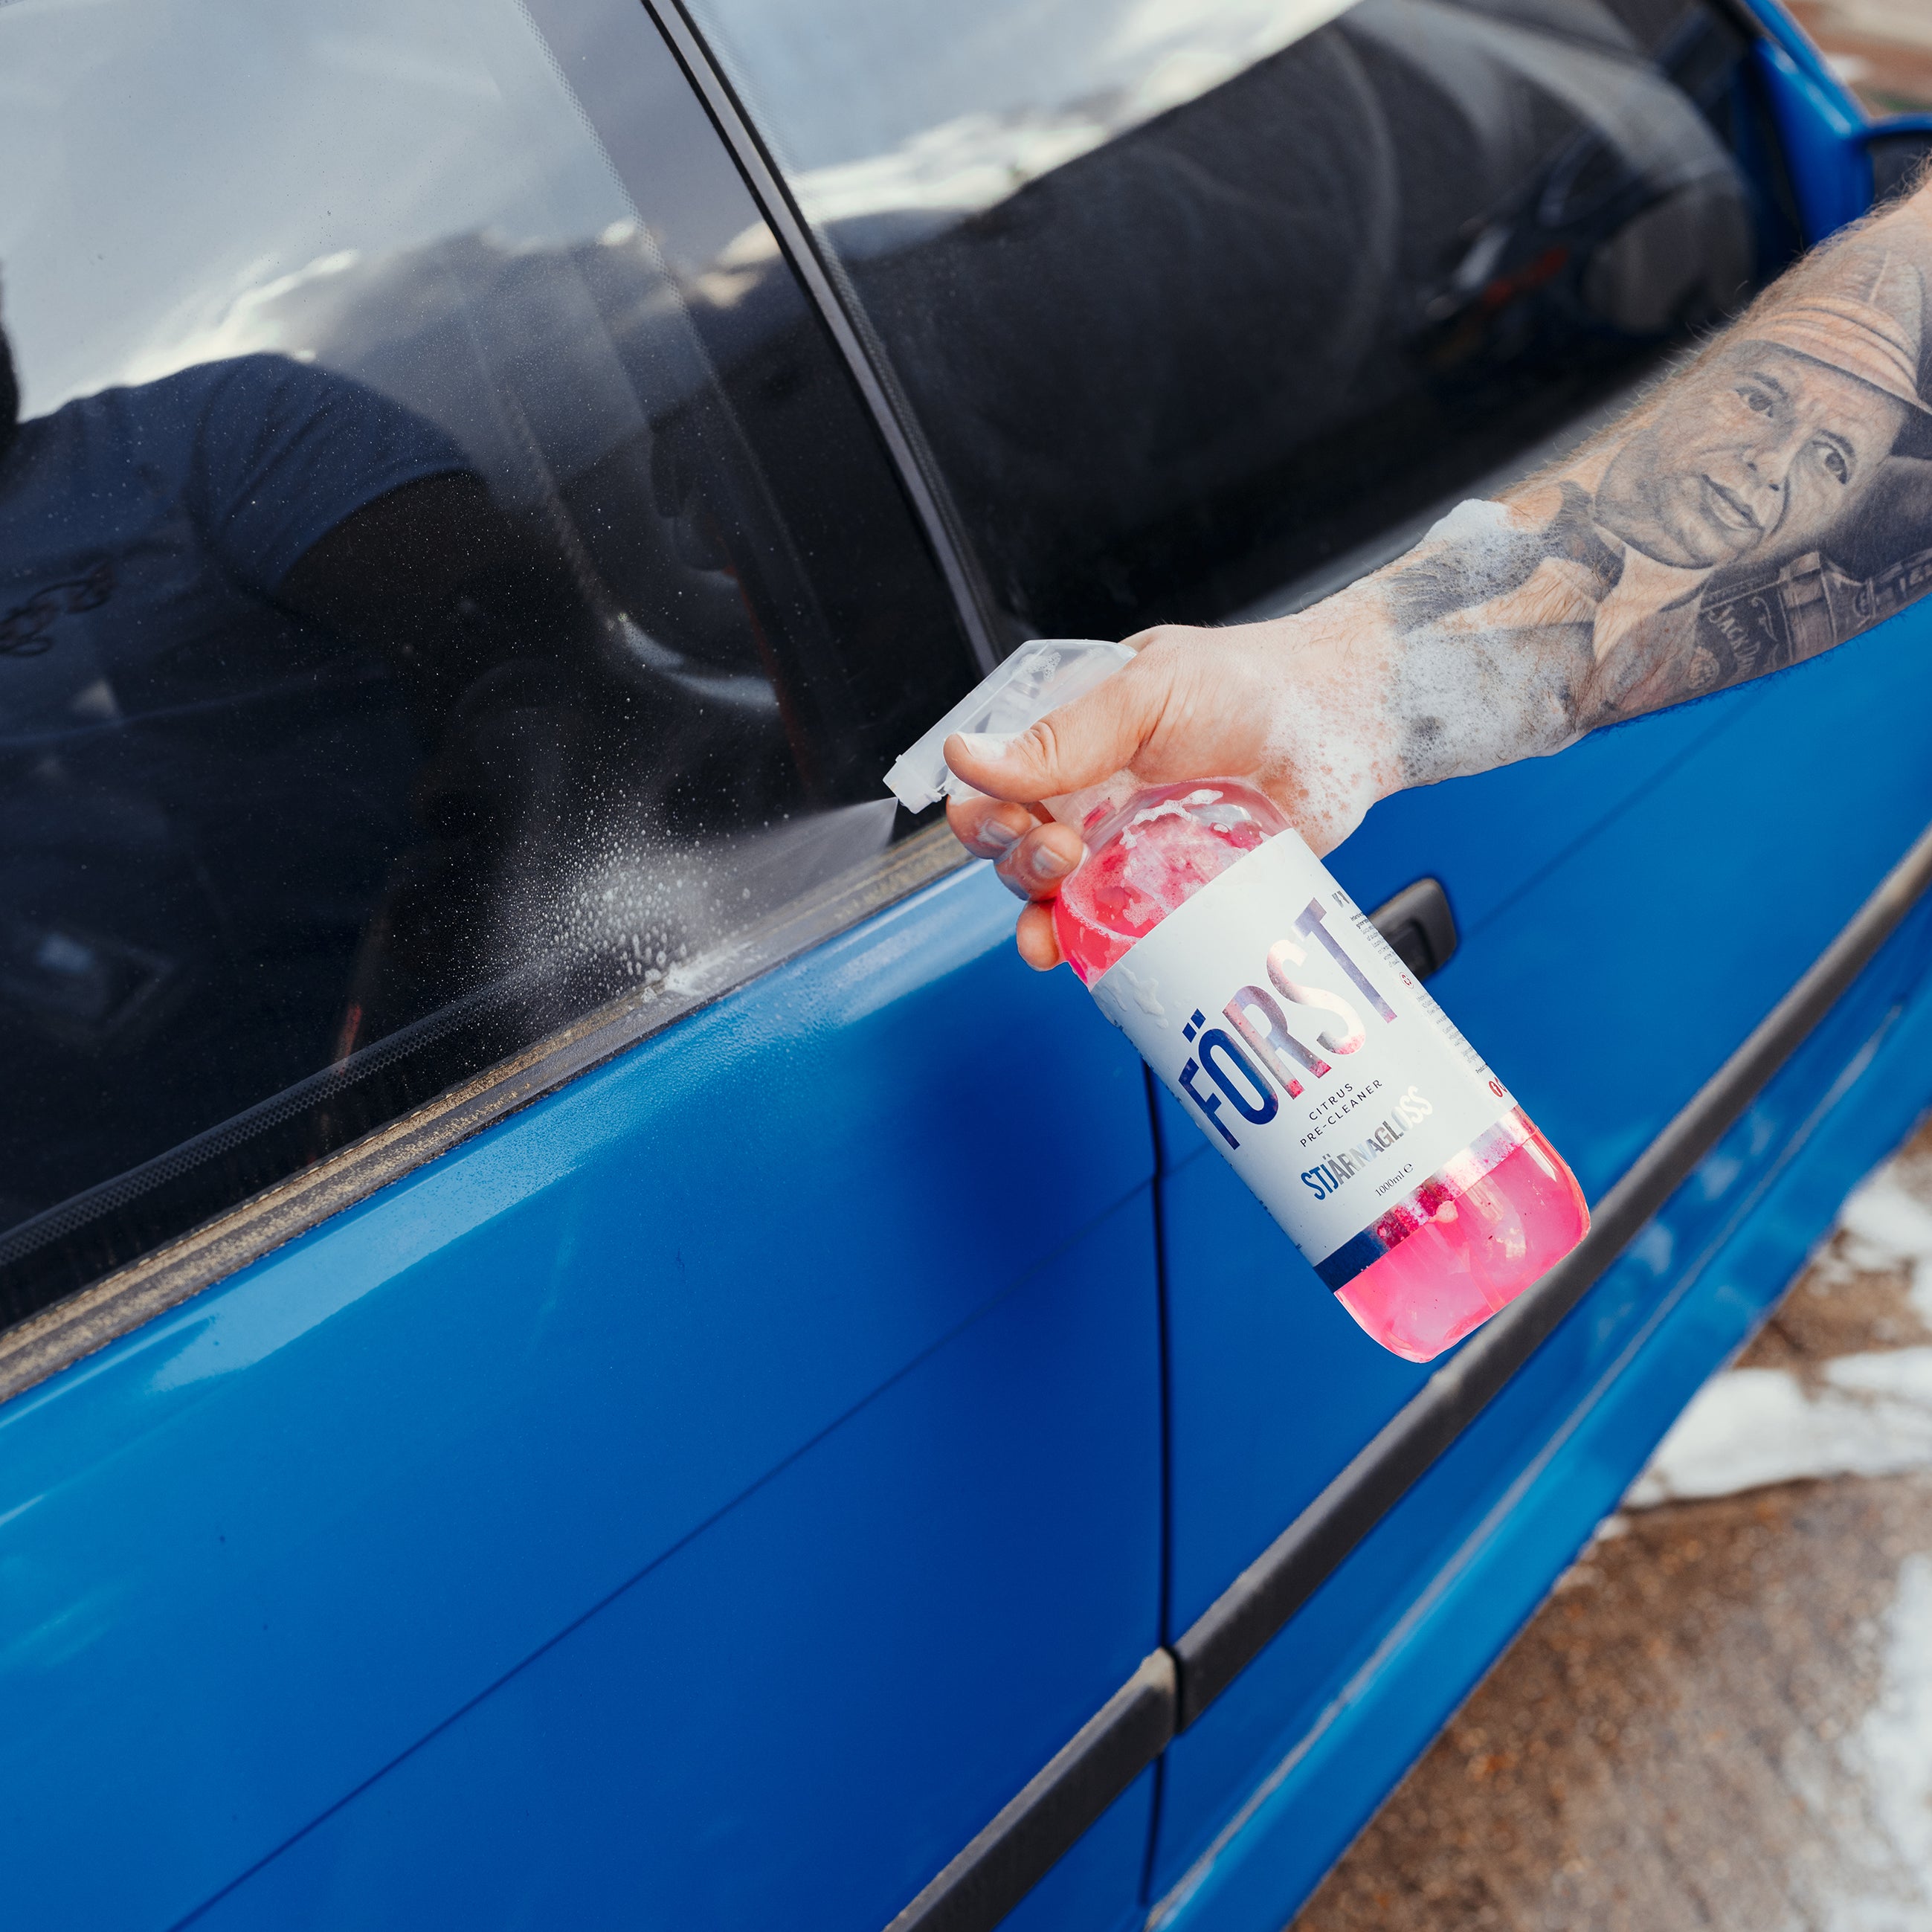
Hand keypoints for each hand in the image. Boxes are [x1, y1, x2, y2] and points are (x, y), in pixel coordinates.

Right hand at [943, 603, 1402, 967]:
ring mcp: (1130, 849)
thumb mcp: (1147, 694)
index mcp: (1073, 741)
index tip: (1012, 820)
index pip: (993, 786)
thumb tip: (966, 756)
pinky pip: (1116, 934)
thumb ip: (1061, 736)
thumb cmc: (1252, 685)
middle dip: (1017, 862)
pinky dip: (1090, 951)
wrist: (1347, 725)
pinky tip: (1083, 954)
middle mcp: (1093, 797)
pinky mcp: (1174, 893)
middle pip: (1013, 851)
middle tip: (1062, 851)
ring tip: (1067, 901)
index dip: (984, 812)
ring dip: (1040, 912)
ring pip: (1054, 900)